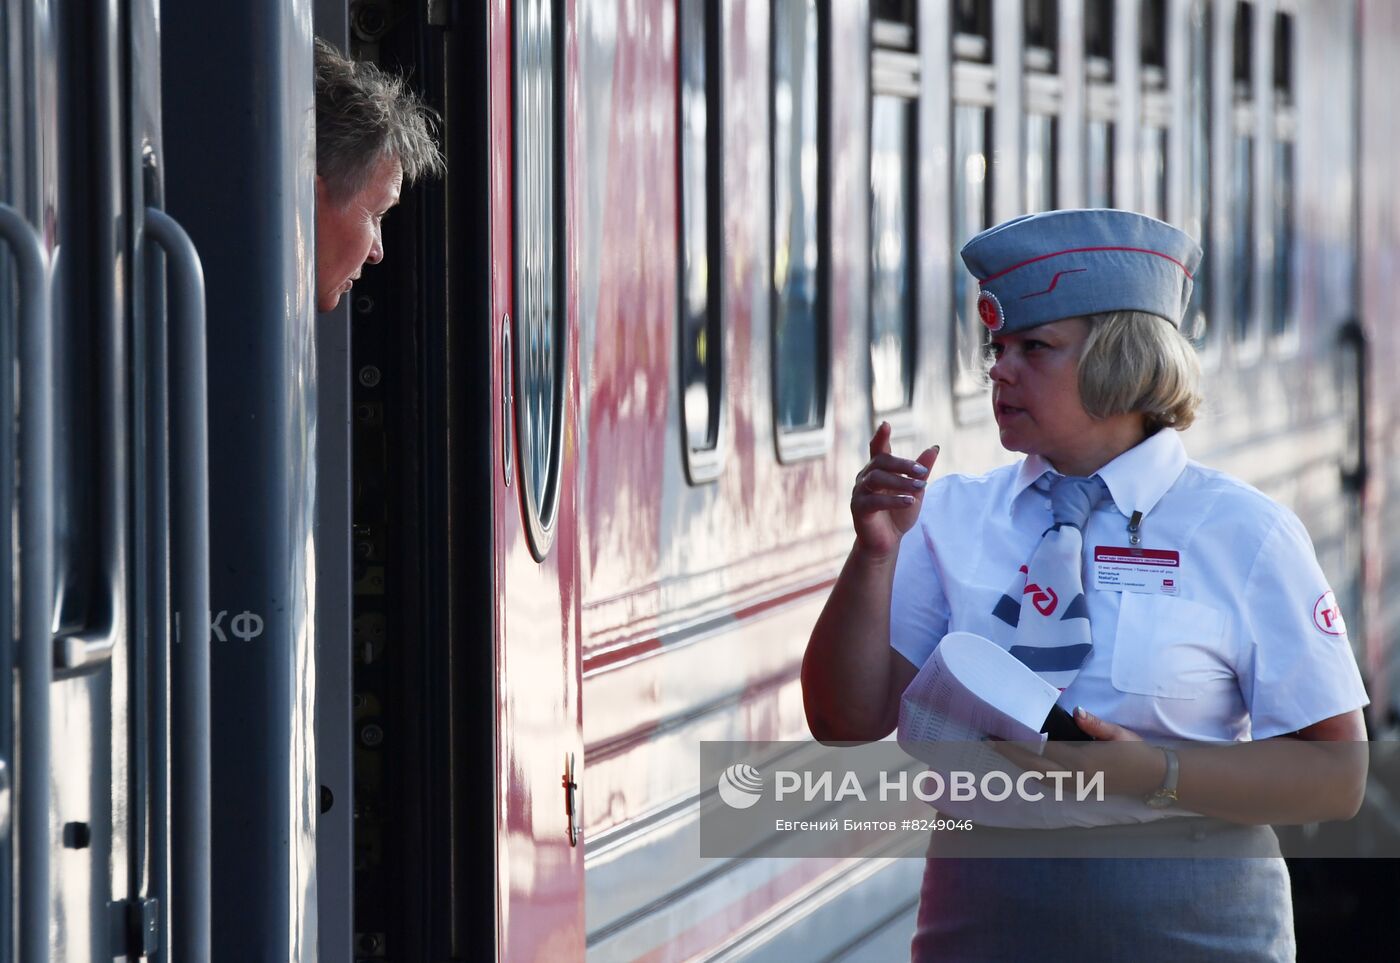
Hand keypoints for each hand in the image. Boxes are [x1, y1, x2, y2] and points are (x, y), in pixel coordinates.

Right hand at [850, 421, 938, 559]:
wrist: (887, 542)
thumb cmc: (899, 514)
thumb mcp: (915, 491)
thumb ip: (921, 471)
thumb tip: (934, 447)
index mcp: (878, 470)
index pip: (878, 449)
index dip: (881, 436)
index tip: (886, 424)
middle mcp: (865, 477)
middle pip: (880, 461)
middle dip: (902, 464)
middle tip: (922, 471)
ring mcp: (859, 492)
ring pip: (877, 478)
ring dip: (900, 481)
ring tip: (920, 487)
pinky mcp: (859, 508)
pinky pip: (874, 500)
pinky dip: (893, 500)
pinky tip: (909, 501)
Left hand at [994, 707, 1166, 798]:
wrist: (1153, 778)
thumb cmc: (1135, 752)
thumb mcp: (1118, 734)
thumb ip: (1096, 724)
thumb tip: (1076, 712)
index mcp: (1083, 760)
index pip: (1043, 749)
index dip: (1019, 741)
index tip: (1000, 731)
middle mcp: (1075, 776)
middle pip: (1033, 765)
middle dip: (1010, 753)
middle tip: (989, 739)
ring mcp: (1076, 786)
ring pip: (1038, 776)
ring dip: (1018, 763)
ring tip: (1000, 749)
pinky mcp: (1079, 791)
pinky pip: (1048, 784)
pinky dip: (1032, 774)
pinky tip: (1022, 764)